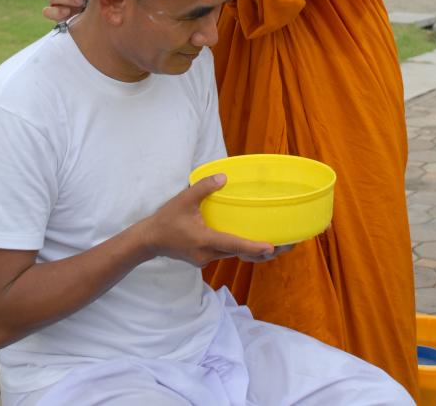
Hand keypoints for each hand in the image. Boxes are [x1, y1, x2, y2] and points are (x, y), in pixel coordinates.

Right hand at [143, 174, 281, 267]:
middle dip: (263, 252)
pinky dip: (241, 250)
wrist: (149, 240)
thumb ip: (203, 188)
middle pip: (240, 254)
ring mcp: (207, 259)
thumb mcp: (183, 199)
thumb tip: (224, 177)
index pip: (234, 245)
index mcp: (205, 240)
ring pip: (235, 256)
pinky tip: (251, 244)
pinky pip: (227, 254)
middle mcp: (209, 253)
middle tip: (286, 246)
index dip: (254, 247)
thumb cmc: (166, 219)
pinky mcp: (204, 258)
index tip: (272, 248)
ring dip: (253, 253)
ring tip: (275, 246)